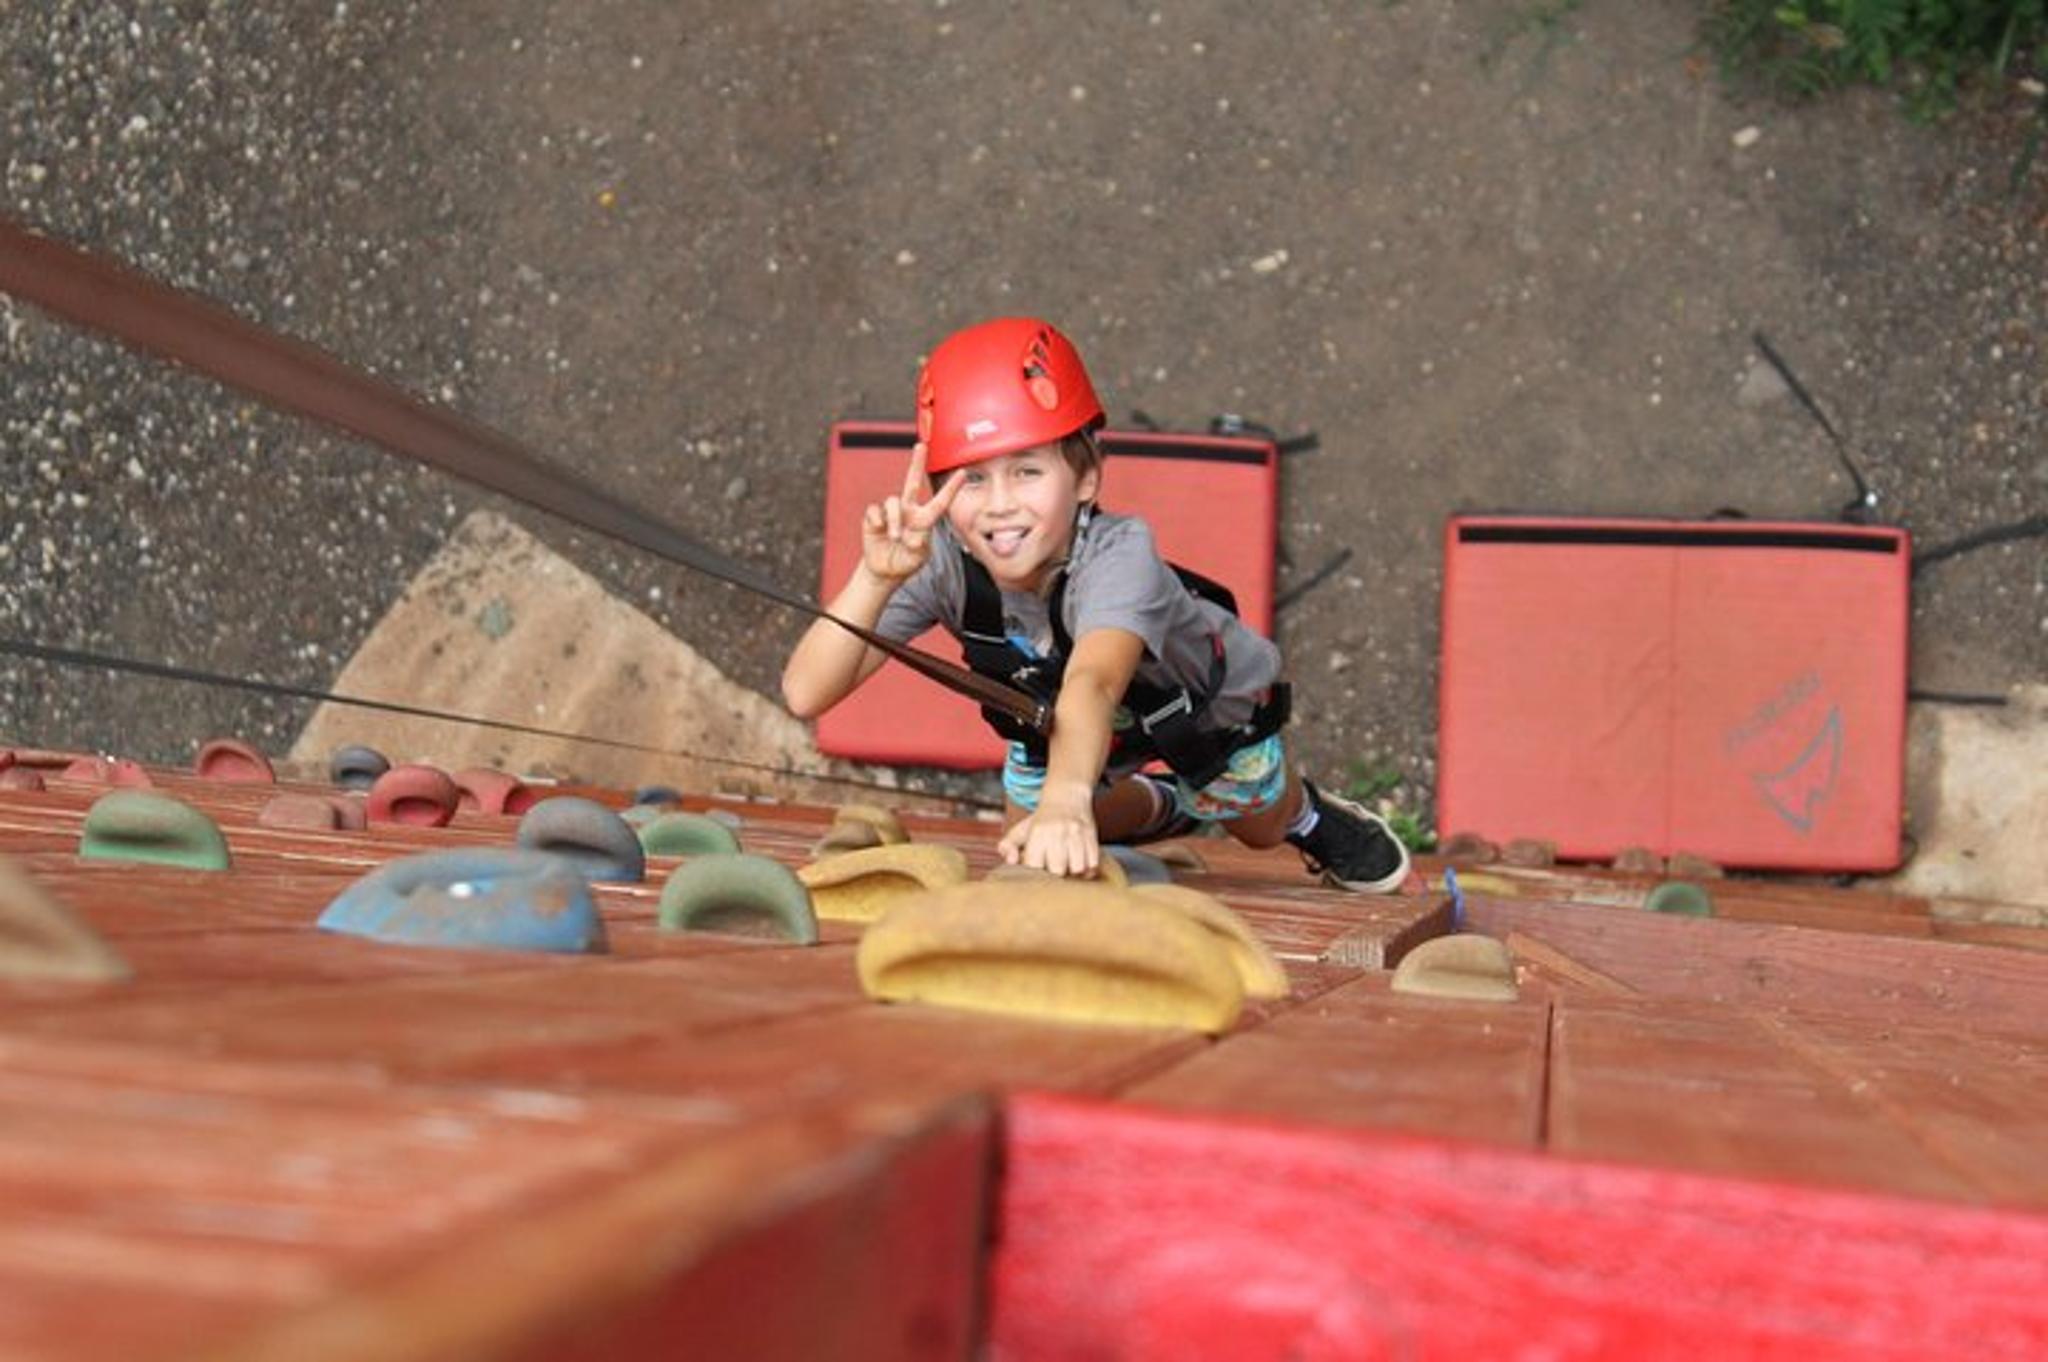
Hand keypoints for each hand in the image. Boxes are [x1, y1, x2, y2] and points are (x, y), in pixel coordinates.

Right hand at [861, 441, 962, 583]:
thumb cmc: (906, 562)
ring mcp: (891, 513)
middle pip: (912, 482)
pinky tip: (879, 530)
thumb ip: (919, 548)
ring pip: (892, 501)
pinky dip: (877, 520)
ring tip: (895, 538)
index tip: (963, 474)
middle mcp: (909, 511)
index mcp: (924, 520)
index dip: (951, 488)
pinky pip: (874, 510)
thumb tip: (914, 539)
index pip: (940, 502)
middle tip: (921, 445)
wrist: (885, 571)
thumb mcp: (919, 558)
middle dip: (916, 463)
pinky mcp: (874, 517)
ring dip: (894, 520)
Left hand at [998, 792, 1100, 878]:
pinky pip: (1093, 863)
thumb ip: (1008, 846)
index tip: (1036, 872)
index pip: (1035, 865)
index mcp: (1038, 832)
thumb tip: (1010, 861)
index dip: (1035, 874)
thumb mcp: (1020, 830)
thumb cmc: (1041, 820)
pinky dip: (1088, 870)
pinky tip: (1081, 865)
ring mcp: (1076, 834)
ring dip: (1073, 874)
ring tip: (1068, 869)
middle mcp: (1058, 832)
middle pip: (1057, 870)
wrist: (1067, 796)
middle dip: (1055, 877)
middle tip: (1053, 872)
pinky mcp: (1092, 836)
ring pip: (1077, 868)